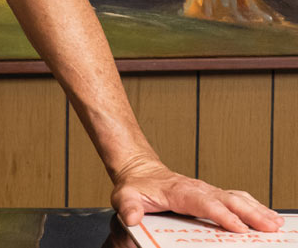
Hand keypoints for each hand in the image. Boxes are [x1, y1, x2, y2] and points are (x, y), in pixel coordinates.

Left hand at [111, 156, 283, 233]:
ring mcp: (207, 191)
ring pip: (236, 197)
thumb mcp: (124, 196)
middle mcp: (197, 188)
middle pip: (227, 199)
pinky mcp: (212, 195)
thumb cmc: (135, 186)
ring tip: (274, 223)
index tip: (237, 226)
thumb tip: (132, 218)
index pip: (203, 203)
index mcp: (179, 190)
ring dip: (257, 209)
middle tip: (268, 227)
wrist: (139, 172)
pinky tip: (266, 215)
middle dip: (249, 213)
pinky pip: (237, 198)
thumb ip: (128, 207)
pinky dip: (254, 206)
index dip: (221, 214)